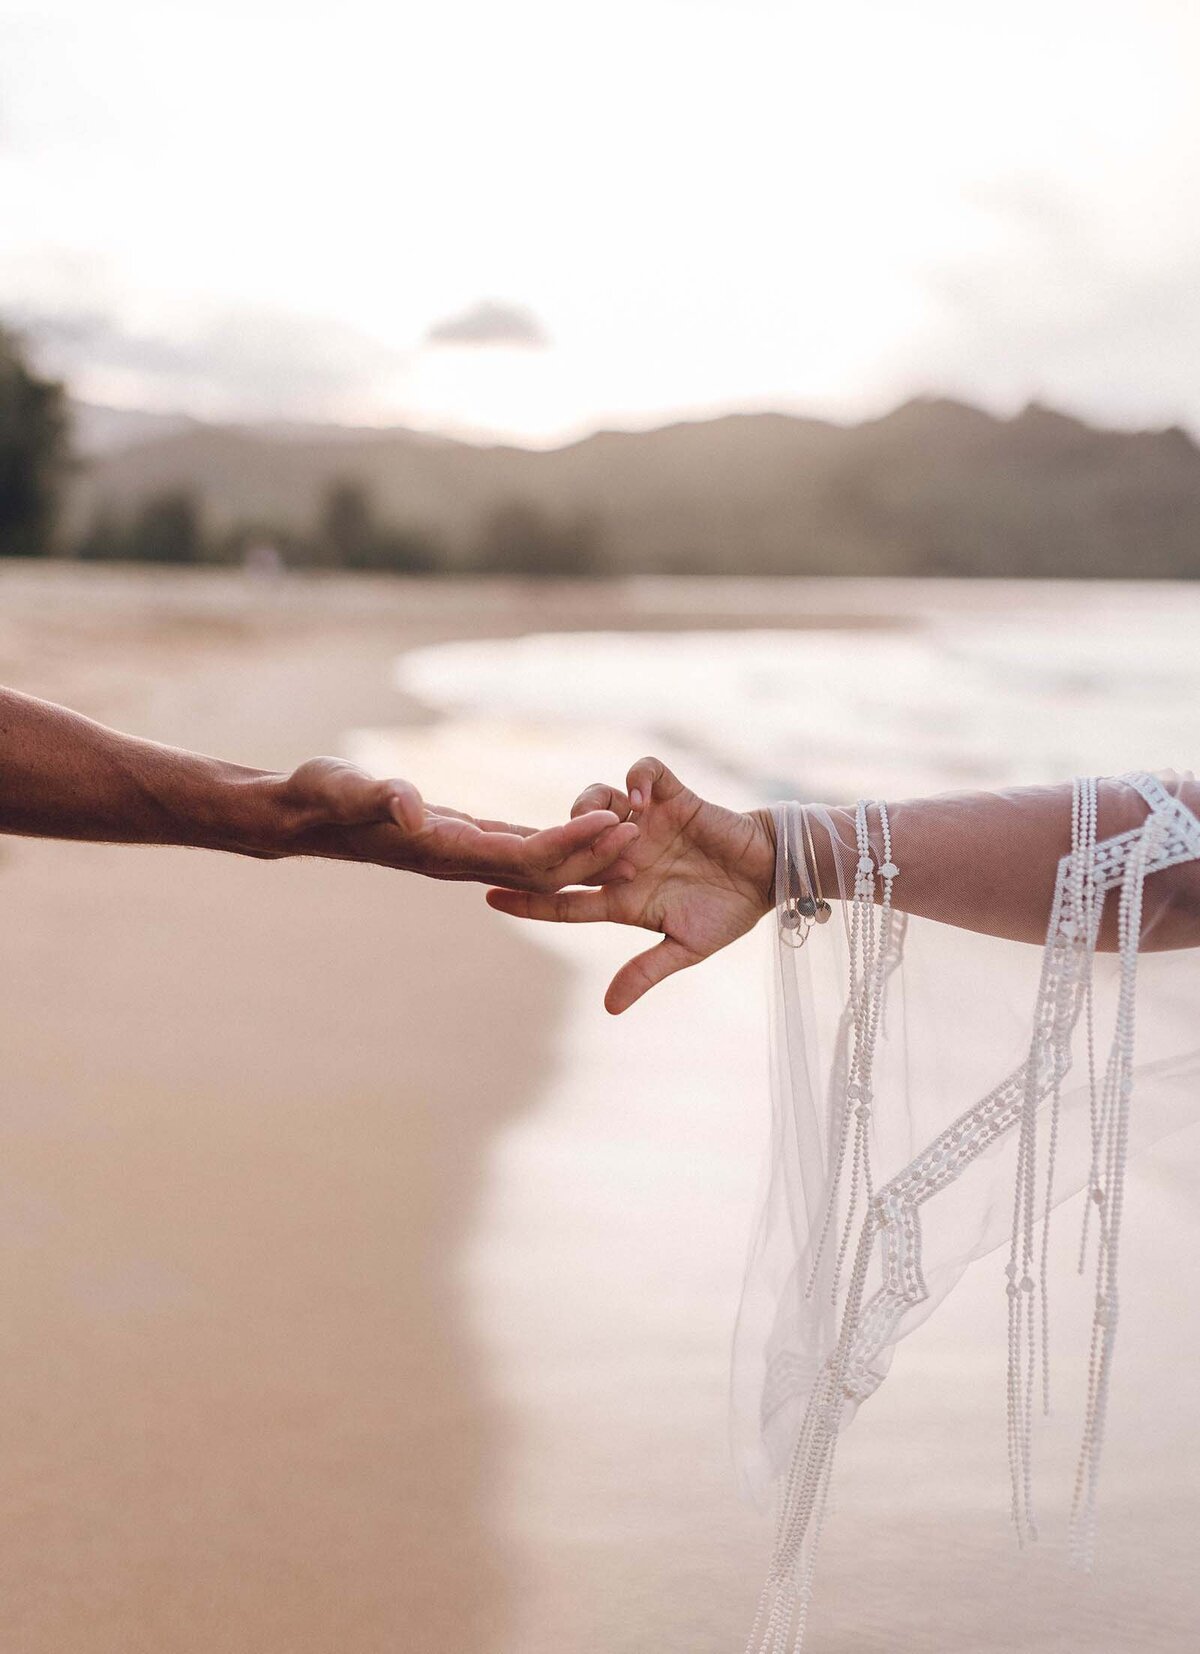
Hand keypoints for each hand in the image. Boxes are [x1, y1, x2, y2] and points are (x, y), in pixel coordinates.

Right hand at [267, 757, 638, 891]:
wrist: (304, 815)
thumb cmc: (321, 796)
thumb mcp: (346, 787)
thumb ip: (380, 797)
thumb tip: (412, 807)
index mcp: (444, 849)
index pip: (521, 854)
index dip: (569, 841)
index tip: (612, 822)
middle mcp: (460, 859)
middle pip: (542, 868)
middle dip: (592, 852)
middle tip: (645, 832)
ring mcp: (463, 854)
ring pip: (537, 864)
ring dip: (583, 852)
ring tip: (633, 834)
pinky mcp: (462, 841)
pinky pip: (519, 849)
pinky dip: (555, 841)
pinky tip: (585, 828)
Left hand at [486, 756, 776, 1011]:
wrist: (769, 875)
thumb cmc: (729, 913)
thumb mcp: (687, 948)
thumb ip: (646, 971)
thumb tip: (609, 1008)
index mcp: (622, 896)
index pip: (564, 899)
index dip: (528, 900)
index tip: (490, 899)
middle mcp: (625, 857)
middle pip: (569, 844)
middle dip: (548, 843)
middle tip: (533, 844)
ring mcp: (647, 824)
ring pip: (596, 800)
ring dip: (591, 808)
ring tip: (607, 824)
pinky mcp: (672, 797)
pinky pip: (642, 773)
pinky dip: (635, 780)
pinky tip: (640, 800)